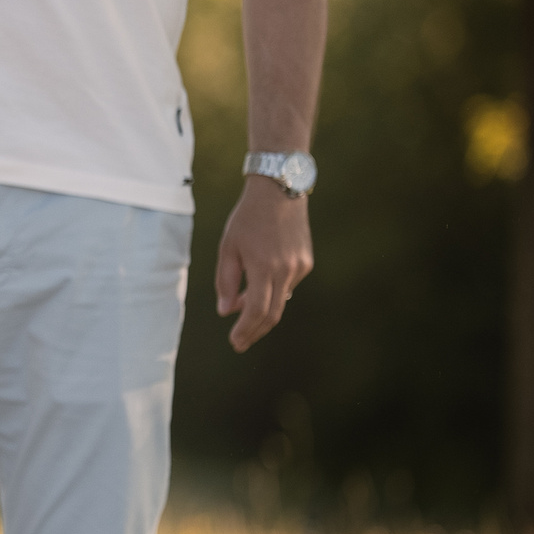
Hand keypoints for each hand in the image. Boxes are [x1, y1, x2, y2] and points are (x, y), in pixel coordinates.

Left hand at [214, 178, 312, 352]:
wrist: (279, 191)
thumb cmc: (247, 218)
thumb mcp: (228, 247)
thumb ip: (226, 282)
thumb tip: (226, 312)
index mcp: (264, 267)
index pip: (256, 311)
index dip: (246, 330)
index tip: (235, 342)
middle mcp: (286, 270)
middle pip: (272, 314)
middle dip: (254, 331)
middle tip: (239, 342)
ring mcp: (300, 267)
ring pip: (280, 300)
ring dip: (260, 309)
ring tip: (240, 306)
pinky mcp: (306, 262)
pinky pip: (287, 285)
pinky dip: (272, 291)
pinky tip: (258, 283)